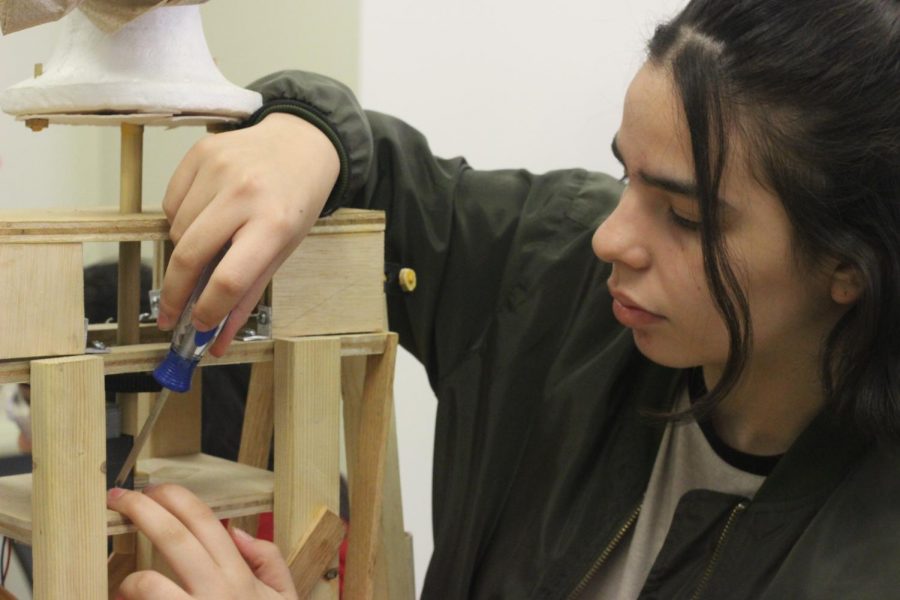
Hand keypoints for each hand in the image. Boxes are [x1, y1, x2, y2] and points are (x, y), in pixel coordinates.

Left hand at [107, 484, 297, 599]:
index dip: (175, 497)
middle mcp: (218, 590)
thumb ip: (268, 560)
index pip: (204, 520)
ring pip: (147, 583)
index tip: (153, 488)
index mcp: (240, 575)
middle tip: (118, 497)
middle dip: (140, 509)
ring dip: (130, 579)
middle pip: (172, 536)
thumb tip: (235, 532)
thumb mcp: (286, 598)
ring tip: (126, 584)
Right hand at [159, 112, 339, 355]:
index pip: (229, 279)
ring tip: (208, 247)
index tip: (196, 327)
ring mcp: (218, 169)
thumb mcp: (284, 250)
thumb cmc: (296, 201)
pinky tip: (204, 216)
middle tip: (170, 315)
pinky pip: (170, 202)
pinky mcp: (199, 153)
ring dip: (183, 252)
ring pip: (175, 230)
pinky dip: (179, 219)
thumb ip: (248, 295)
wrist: (302, 142)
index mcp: (275, 224)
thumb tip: (216, 339)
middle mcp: (245, 194)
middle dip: (174, 293)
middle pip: (190, 255)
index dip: (207, 309)